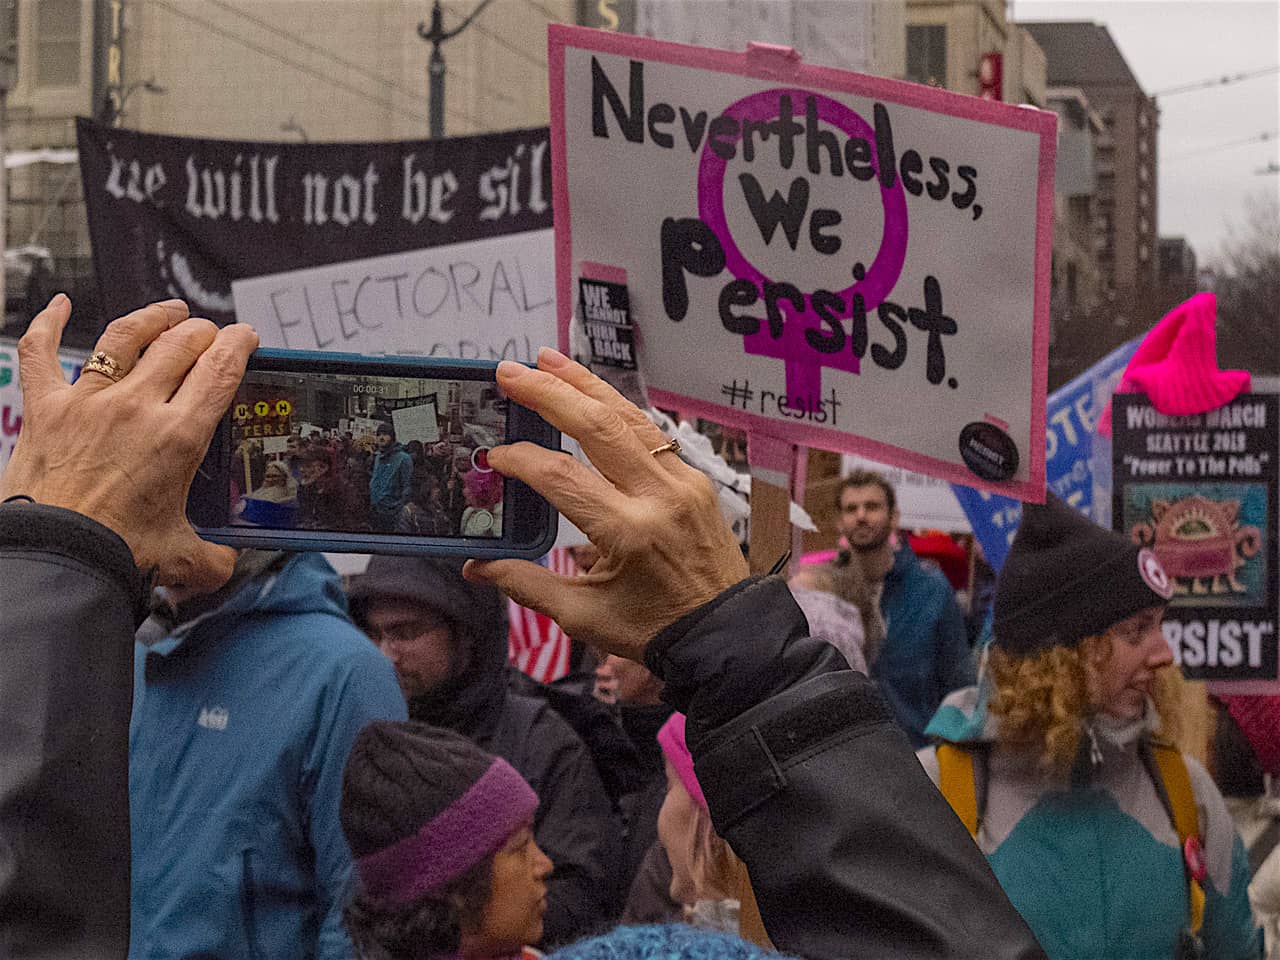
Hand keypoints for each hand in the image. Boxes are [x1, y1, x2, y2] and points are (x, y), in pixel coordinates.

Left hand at [0, 295, 258, 592]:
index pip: (220, 369)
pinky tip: (57, 306)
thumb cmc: (113, 553)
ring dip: (153, 317)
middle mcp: (136, 408)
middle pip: (180, 344)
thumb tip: (223, 563)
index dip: (238, 344)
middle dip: (204, 332)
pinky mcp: (46, 409)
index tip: (245, 338)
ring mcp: (89, 402)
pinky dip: (48, 323)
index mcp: (178, 436)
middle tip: (211, 335)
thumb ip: (213, 557)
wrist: (54, 558)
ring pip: (126, 336)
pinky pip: (42, 352)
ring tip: (169, 312)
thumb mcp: (183, 556)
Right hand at [464, 348, 748, 662]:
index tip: (493, 457)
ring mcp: (682, 483)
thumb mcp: (584, 617)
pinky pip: (650, 433)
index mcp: (628, 532)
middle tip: (509, 372)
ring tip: (546, 361)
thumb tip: (476, 566)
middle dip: (550, 394)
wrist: (727, 636)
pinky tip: (591, 393)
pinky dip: (617, 409)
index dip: (521, 460)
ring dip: (586, 385)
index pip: (562, 476)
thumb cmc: (655, 630)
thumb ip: (527, 584)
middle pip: (598, 427)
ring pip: (629, 418)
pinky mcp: (694, 480)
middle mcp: (659, 497)